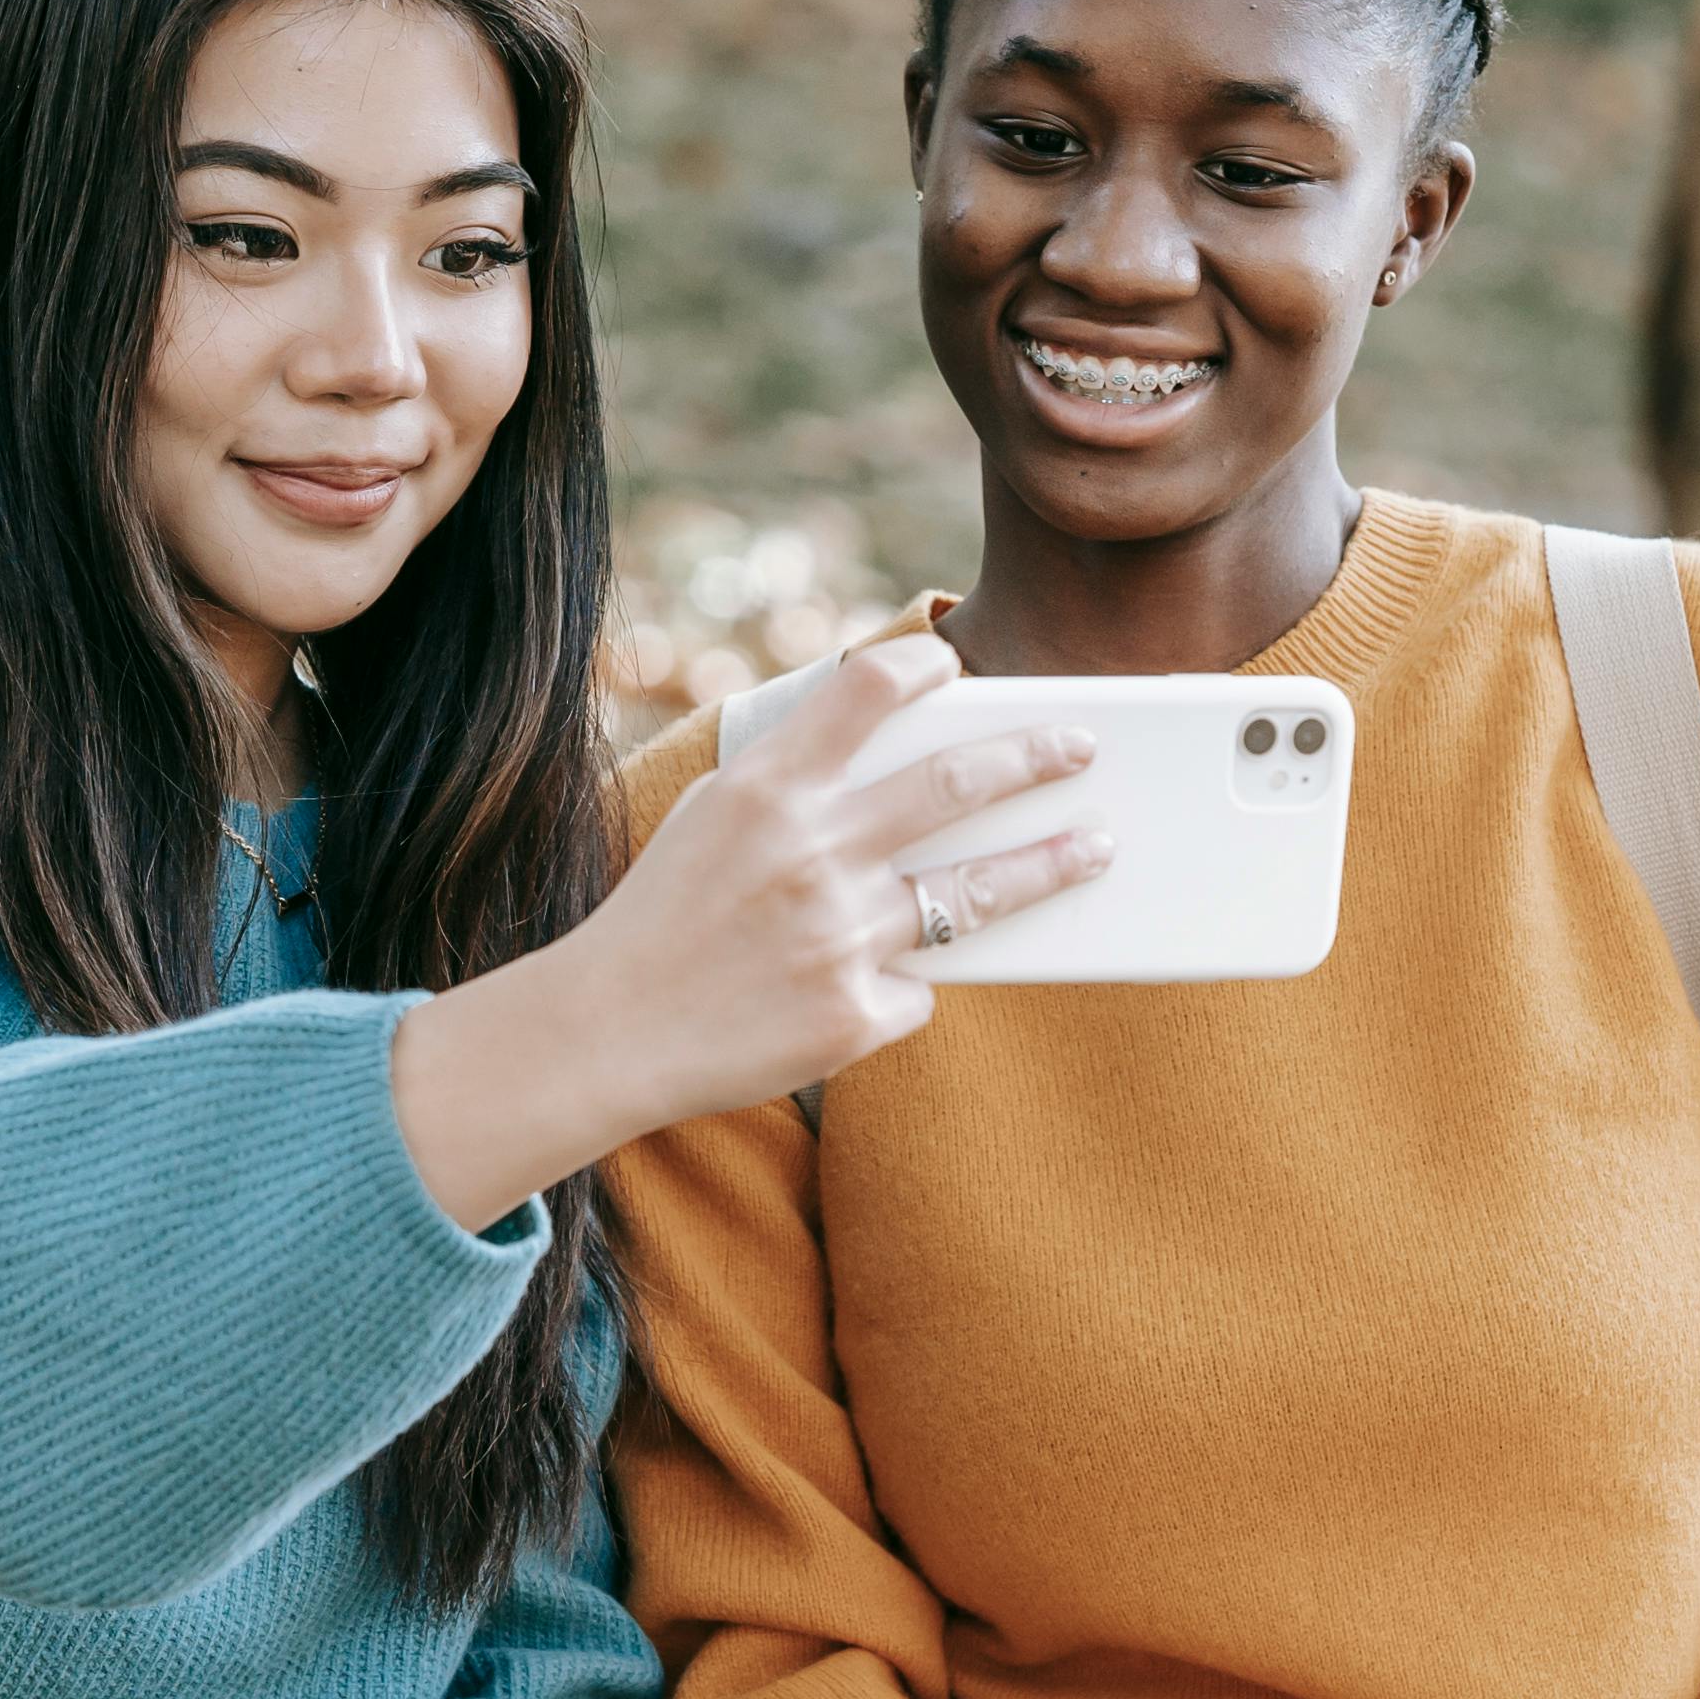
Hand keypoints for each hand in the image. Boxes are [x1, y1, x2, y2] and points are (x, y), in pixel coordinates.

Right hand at [387, 638, 1109, 1224]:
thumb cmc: (664, 917)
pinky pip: (918, 986)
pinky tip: (867, 983)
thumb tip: (900, 755)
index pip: (866, 689)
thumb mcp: (711, 819)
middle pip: (958, 784)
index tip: (958, 665)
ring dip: (1050, 864)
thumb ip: (795, 782)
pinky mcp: (853, 1015)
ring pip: (976, 892)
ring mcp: (838, 937)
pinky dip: (904, 980)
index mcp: (766, 789)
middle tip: (1081, 745)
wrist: (604, 1034)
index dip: (923, 665)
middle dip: (1036, 757)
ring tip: (1096, 846)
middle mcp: (811, 853)